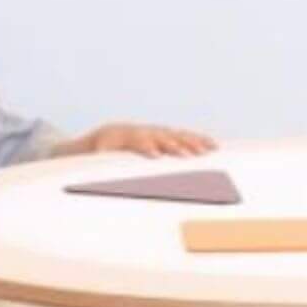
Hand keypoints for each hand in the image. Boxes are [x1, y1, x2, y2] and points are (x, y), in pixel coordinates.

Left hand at [84, 121, 216, 158]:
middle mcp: (149, 132)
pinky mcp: (169, 135)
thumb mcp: (100, 156)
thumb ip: (100, 164)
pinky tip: (214, 146)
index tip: (156, 156)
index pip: (142, 142)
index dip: (149, 148)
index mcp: (132, 137)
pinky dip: (200, 141)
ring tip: (209, 150)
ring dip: (194, 143)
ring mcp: (160, 132)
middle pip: (165, 137)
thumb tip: (92, 174)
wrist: (113, 133)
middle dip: (177, 146)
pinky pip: (187, 137)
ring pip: (180, 136)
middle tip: (188, 155)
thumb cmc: (106, 149)